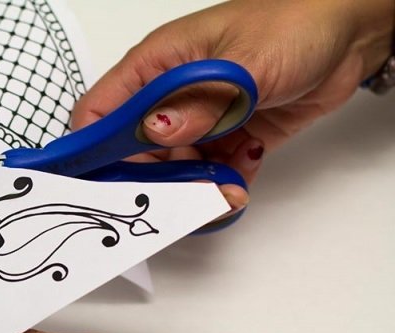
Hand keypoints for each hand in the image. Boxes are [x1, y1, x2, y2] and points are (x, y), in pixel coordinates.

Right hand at [71, 0, 394, 210]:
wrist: (349, 32)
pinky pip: (212, 171)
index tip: (97, 183)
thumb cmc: (294, 23)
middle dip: (152, 179)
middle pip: (135, 150)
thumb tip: (155, 132)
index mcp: (158, 64)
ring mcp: (200, 117)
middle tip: (175, 199)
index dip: (92, 147)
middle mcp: (172, 94)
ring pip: (176, 167)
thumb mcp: (243, 65)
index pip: (102, 109)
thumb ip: (199, 104)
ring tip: (222, 192)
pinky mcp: (229, 135)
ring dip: (194, 187)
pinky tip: (240, 180)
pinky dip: (223, 183)